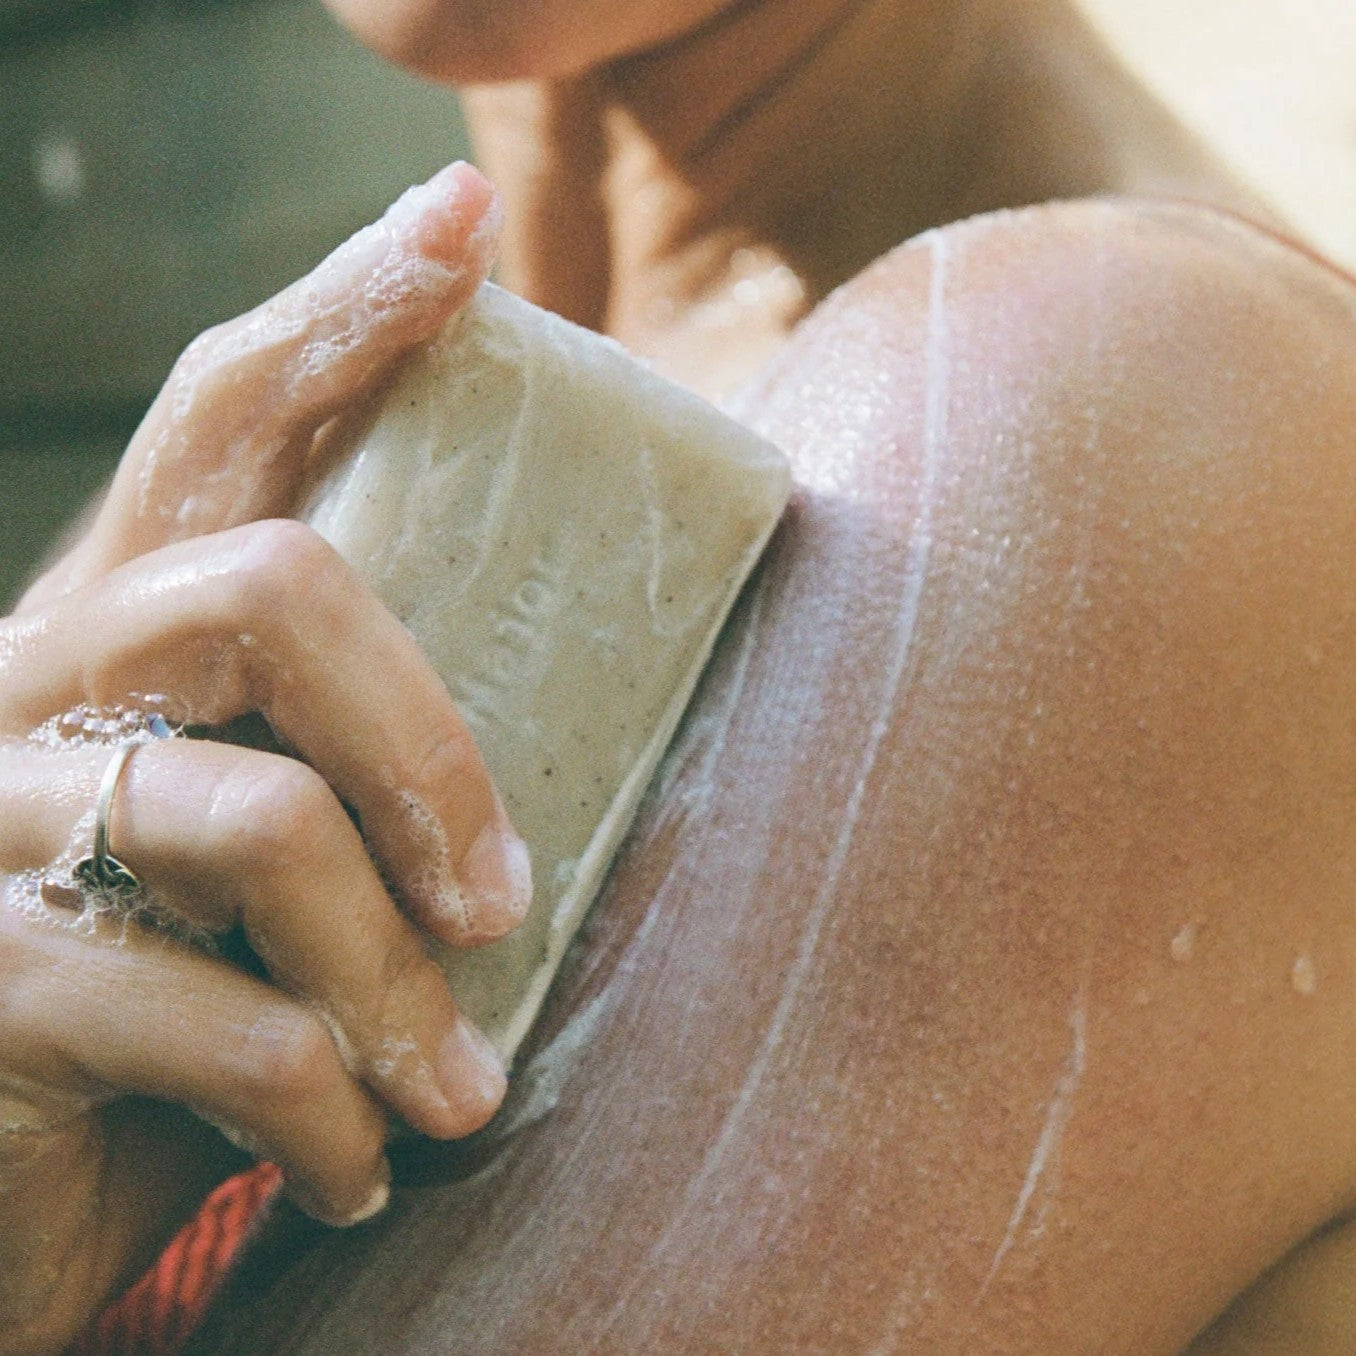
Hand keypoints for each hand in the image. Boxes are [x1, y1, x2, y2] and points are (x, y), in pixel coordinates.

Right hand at [0, 163, 528, 1354]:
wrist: (12, 1183)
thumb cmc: (186, 989)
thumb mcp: (270, 849)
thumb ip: (348, 765)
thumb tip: (556, 759)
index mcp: (128, 620)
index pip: (233, 411)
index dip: (348, 305)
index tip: (465, 218)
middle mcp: (37, 675)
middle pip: (276, 586)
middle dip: (431, 745)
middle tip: (507, 896)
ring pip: (261, 822)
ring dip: (395, 981)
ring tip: (457, 1089)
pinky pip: (213, 1020)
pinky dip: (324, 1112)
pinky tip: (358, 1169)